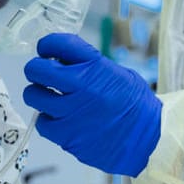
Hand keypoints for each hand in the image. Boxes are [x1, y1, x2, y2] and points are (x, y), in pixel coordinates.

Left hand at [23, 34, 163, 177]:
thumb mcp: (118, 74)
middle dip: (36, 70)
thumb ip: (89, 67)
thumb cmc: (137, 107)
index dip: (47, 45)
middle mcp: (81, 86)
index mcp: (95, 66)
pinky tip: (61, 121)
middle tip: (43, 76)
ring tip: (51, 99)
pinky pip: (43, 123)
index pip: (58, 43)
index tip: (46, 51)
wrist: (149, 140)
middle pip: (36, 70)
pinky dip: (48, 121)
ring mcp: (71, 112)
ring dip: (38, 95)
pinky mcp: (66, 136)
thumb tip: (63, 62)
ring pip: (33, 96)